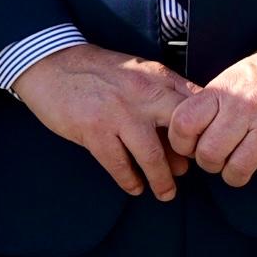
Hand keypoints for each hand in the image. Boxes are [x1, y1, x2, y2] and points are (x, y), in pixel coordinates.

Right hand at [11, 45, 190, 200]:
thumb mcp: (137, 71)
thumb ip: (163, 94)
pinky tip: (135, 188)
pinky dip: (130, 180)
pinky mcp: (94, 130)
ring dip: (161, 180)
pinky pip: (119, 165)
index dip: (204, 129)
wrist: (51, 63)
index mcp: (157, 77)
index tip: (205, 146)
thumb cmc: (98, 71)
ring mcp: (118, 113)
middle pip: (180, 132)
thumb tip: (187, 132)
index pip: (195, 104)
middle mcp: (143, 94)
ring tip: (166, 193)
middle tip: (190, 174)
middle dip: (189, 158)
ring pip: (151, 156)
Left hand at [169, 32, 256, 187]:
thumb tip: (191, 134)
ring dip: (238, 172)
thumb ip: (215, 102)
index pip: (184, 124)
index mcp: (227, 89)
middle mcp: (247, 107)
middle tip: (222, 156)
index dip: (182, 142)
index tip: (193, 144)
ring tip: (246, 160)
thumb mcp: (238, 74)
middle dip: (211, 163)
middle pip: (209, 155)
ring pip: (238, 171)